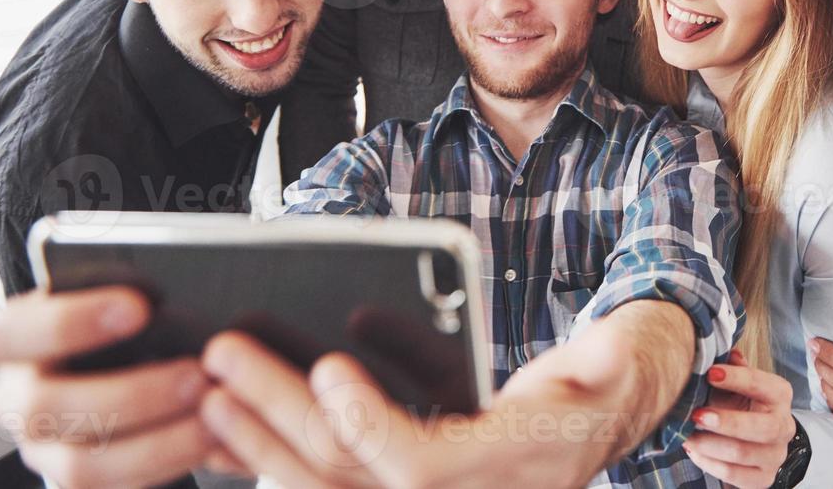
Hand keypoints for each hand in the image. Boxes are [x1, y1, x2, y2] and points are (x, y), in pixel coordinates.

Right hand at [0, 286, 232, 487]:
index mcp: (13, 342)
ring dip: (156, 441)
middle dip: (129, 393)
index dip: (67, 322)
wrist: (124, 357)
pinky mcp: (82, 479)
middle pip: (45, 409)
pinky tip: (214, 436)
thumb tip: (175, 291)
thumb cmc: (124, 313)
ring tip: (214, 412)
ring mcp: (45, 447)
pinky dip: (170, 461)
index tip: (140, 306)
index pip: (4, 337)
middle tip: (197, 372)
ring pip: (81, 463)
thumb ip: (131, 291)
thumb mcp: (118, 290)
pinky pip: (119, 485)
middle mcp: (19, 399)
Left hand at [202, 321, 638, 487]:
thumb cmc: (609, 374)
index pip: (425, 466)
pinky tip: (241, 432)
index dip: (372, 425)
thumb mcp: (617, 362)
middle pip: (358, 478)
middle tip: (226, 362)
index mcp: (522, 463)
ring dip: (266, 447)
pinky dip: (284, 463)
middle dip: (284, 421)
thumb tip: (609, 355)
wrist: (614, 411)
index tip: (329, 367)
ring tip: (215, 394)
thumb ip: (608, 361)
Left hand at [684, 350, 793, 488]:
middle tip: (696, 415)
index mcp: (779, 395)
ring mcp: (775, 455)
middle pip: (762, 427)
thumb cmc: (742, 402)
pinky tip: (694, 452)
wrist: (759, 438)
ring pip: (744, 454)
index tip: (709, 373)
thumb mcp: (739, 381)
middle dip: (727, 422)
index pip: (762, 384)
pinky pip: (735, 476)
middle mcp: (784, 426)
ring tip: (686, 436)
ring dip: (710, 445)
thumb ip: (732, 366)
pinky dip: (710, 465)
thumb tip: (724, 349)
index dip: (737, 378)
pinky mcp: (763, 479)